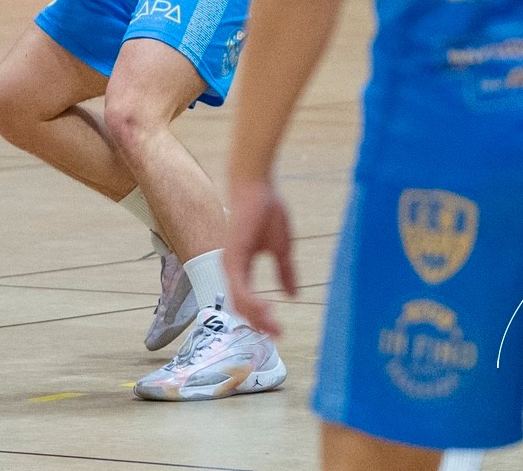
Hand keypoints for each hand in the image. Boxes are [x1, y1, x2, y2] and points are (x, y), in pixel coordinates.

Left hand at [223, 176, 297, 338]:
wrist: (258, 186)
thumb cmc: (267, 211)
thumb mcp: (282, 248)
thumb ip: (285, 272)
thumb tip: (292, 295)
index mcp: (241, 267)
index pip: (248, 300)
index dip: (261, 318)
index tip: (279, 331)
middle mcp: (232, 268)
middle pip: (241, 307)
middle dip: (259, 324)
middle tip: (277, 336)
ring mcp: (230, 263)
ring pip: (239, 302)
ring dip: (257, 318)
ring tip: (273, 327)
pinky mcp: (233, 257)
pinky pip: (240, 289)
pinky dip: (253, 303)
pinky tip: (268, 310)